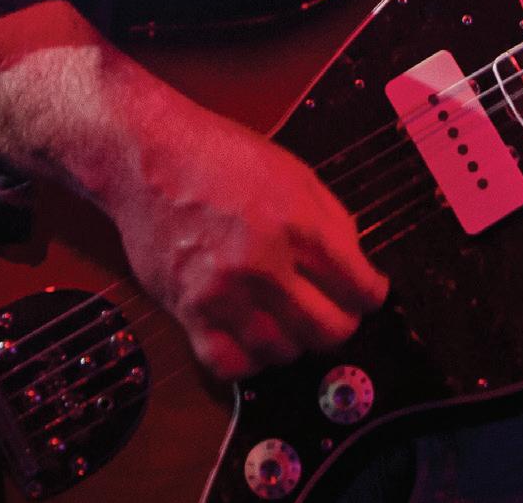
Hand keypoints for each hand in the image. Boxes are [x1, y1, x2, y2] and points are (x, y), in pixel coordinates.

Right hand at [109, 102, 390, 380]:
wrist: (151, 158)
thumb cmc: (222, 158)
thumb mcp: (295, 174)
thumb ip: (332, 223)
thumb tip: (357, 269)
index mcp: (299, 223)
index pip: (357, 287)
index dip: (371, 296)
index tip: (367, 296)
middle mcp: (264, 262)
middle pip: (326, 329)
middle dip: (341, 325)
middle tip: (336, 314)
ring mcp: (224, 291)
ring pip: (282, 352)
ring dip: (295, 344)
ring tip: (292, 324)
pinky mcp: (188, 310)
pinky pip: (229, 363)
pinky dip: (249, 361)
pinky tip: (253, 338)